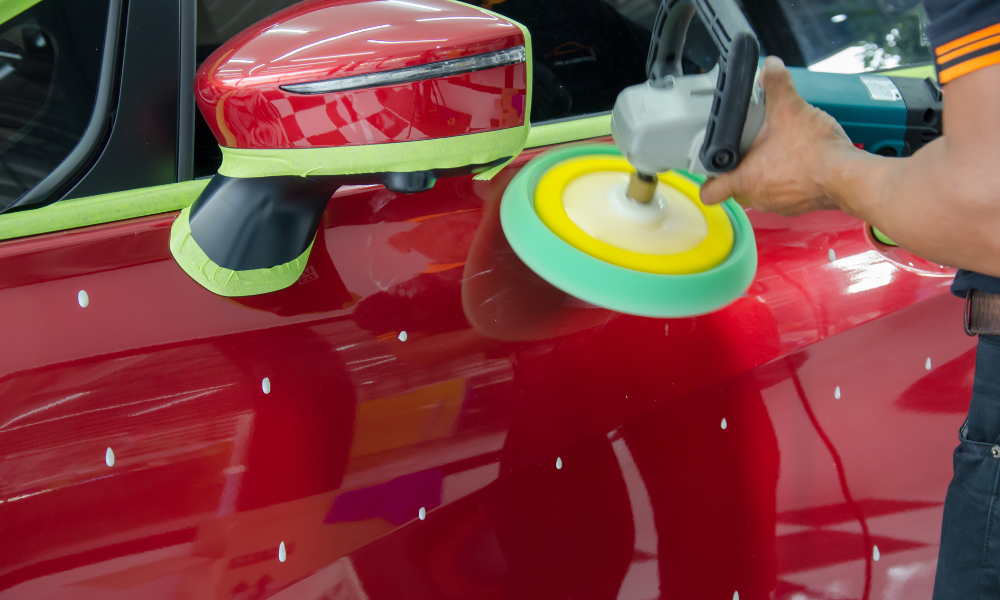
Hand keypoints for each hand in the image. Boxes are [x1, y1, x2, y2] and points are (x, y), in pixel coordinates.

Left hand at [699, 56, 864, 214]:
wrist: (849, 176)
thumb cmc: (815, 152)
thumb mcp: (789, 108)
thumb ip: (775, 83)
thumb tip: (770, 66)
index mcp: (745, 179)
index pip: (710, 192)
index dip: (708, 180)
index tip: (713, 166)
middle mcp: (758, 197)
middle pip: (736, 188)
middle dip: (741, 168)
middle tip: (749, 147)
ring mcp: (779, 204)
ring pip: (761, 190)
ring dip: (765, 173)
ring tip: (777, 150)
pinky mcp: (799, 205)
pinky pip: (784, 193)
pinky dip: (788, 179)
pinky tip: (798, 160)